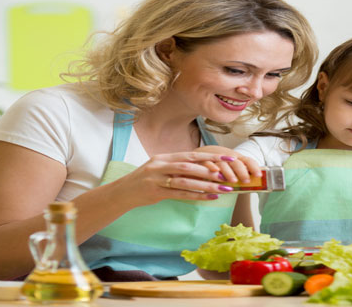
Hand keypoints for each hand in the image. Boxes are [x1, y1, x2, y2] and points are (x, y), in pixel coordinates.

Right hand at [114, 151, 235, 205]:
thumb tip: (205, 167)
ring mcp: (157, 178)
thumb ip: (178, 167)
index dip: (211, 156)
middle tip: (229, 175)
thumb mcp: (160, 169)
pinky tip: (210, 198)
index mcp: (164, 157)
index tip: (229, 158)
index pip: (191, 154)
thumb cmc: (146, 181)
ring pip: (186, 180)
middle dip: (211, 170)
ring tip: (224, 189)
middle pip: (189, 165)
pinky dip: (196, 196)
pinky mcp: (155, 192)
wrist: (123, 192)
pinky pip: (180, 194)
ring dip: (207, 185)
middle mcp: (160, 164)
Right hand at [194, 145, 261, 183]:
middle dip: (242, 171)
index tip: (259, 176)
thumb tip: (254, 184)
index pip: (248, 161)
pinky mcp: (203, 160)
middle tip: (246, 181)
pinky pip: (207, 162)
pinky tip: (215, 171)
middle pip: (236, 162)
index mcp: (236, 158)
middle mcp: (227, 157)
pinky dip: (211, 166)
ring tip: (233, 180)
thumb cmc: (219, 163)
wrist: (200, 154)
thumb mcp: (231, 165)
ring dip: (229, 172)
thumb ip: (240, 173)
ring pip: (223, 163)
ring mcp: (215, 158)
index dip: (254, 167)